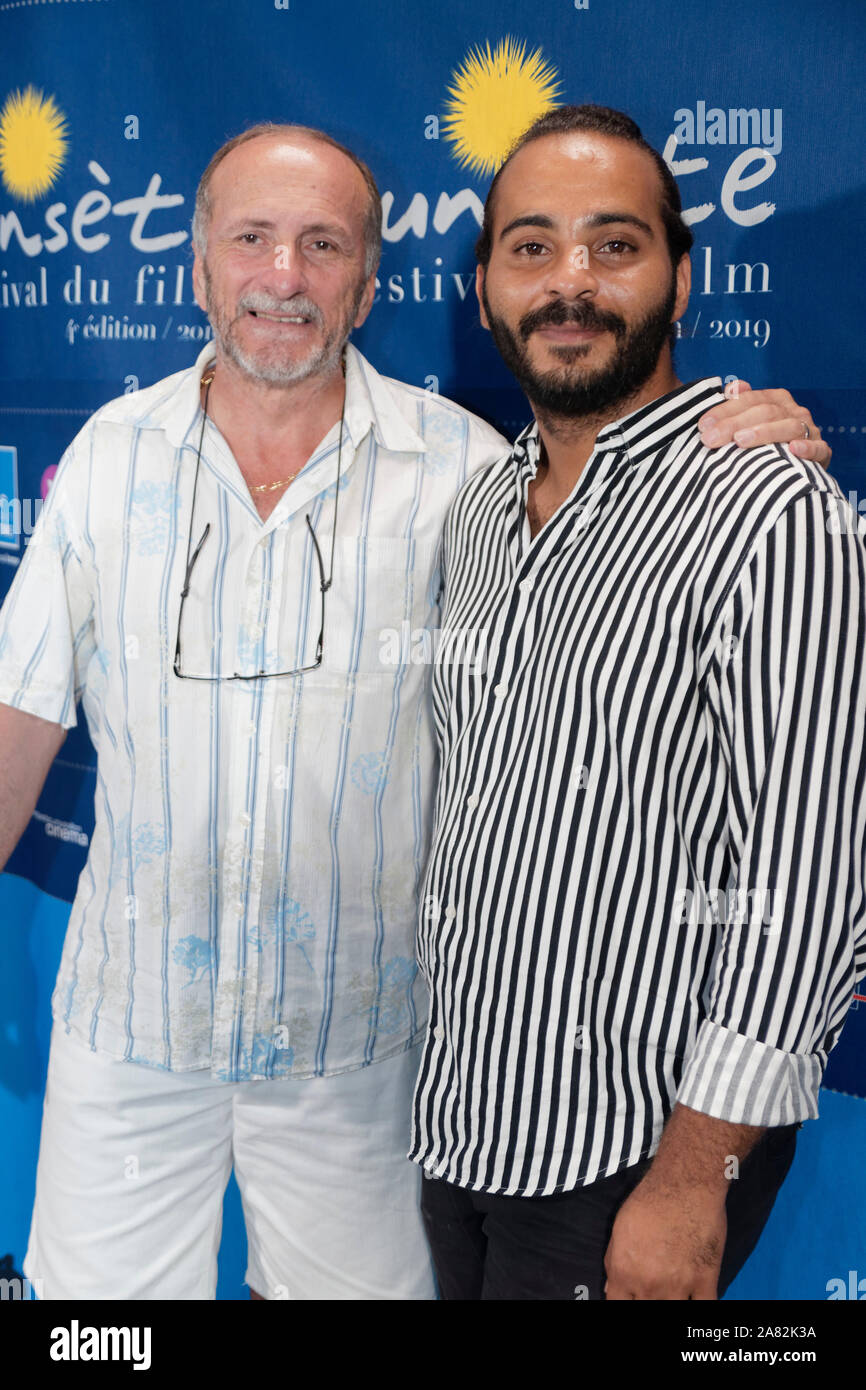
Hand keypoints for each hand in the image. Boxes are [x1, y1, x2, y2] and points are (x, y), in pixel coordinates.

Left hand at [603, 1178, 725, 1299]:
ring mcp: (679, 1286)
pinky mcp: (706, 1280)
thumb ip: (614, 1262)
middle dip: (646, 1302)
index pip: (616, 1306)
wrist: (685, 1185)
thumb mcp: (619, 1228)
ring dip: (671, 1303)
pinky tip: (694, 1299)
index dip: (623, 1303)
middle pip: (646, 1311)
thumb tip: (611, 1288)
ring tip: (671, 1293)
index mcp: (624, 1273)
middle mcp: (649, 1285)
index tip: (630, 1298)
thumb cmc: (649, 1200)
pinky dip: (699, 1306)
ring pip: (674, 1313)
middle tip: (654, 1288)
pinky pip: (704, 1308)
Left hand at [698, 381, 829, 468]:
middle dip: (734, 424)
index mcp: (776, 400)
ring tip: (740, 441)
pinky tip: (794, 449)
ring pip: (788, 427)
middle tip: (710, 439)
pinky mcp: (822, 452)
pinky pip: (818, 449)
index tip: (703, 426)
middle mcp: (793, 411)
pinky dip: (807, 448)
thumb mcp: (749, 423)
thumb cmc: (764, 444)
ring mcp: (809, 430)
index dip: (725, 411)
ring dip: (764, 432)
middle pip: (765, 412)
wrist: (794, 469)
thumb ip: (738, 406)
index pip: (749, 400)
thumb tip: (732, 386)